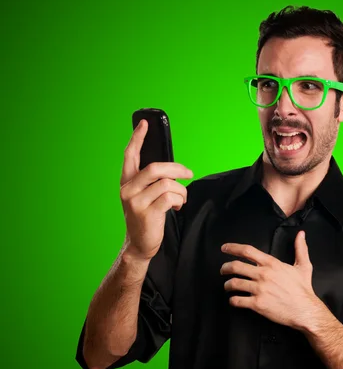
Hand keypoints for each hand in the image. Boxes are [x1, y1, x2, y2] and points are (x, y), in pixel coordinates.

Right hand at [119, 119, 193, 259]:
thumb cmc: (146, 217)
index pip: (130, 155)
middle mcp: (128, 189)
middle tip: (189, 173)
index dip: (137, 138)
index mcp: (127, 181)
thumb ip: (152, 181)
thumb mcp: (144, 195)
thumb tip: (174, 169)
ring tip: (180, 200)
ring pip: (167, 183)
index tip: (145, 124)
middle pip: (156, 168)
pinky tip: (177, 208)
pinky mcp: (147, 212)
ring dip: (181, 191)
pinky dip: (179, 201)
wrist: (139, 244)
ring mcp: (136, 201)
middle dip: (177, 169)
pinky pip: (170, 197)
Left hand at [220, 231, 323, 329]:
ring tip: (227, 286)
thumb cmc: (303, 288)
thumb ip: (300, 248)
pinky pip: (238, 300)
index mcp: (271, 264)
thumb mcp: (304, 266)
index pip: (247, 251)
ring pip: (234, 283)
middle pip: (236, 266)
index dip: (232, 248)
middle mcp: (263, 274)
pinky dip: (232, 300)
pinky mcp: (257, 304)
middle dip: (225, 267)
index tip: (224, 248)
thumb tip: (301, 234)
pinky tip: (233, 300)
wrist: (305, 310)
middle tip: (222, 270)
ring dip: (227, 285)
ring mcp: (259, 289)